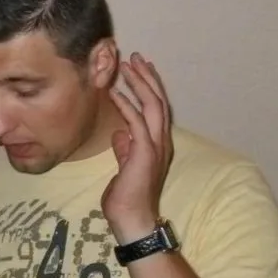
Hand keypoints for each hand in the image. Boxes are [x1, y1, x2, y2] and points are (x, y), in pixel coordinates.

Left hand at [103, 53, 173, 242]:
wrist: (132, 218)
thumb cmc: (127, 197)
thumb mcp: (125, 167)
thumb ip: (126, 149)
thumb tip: (120, 133)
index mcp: (157, 143)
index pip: (156, 109)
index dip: (149, 87)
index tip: (138, 70)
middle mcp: (161, 141)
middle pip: (158, 101)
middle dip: (147, 77)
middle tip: (135, 58)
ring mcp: (156, 147)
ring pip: (152, 107)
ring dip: (140, 85)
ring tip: (128, 67)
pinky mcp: (144, 153)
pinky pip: (137, 123)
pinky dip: (127, 106)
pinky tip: (116, 93)